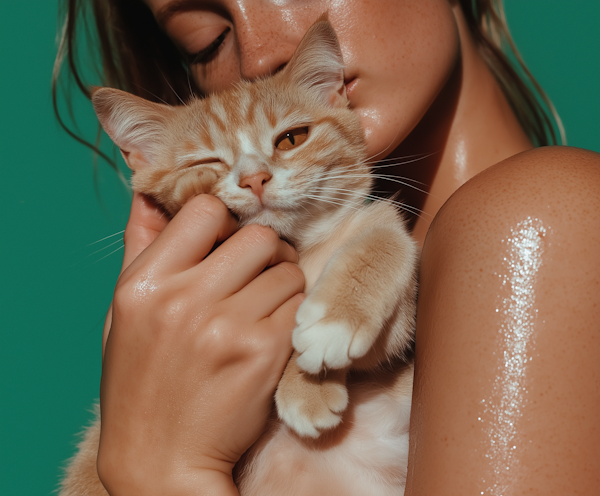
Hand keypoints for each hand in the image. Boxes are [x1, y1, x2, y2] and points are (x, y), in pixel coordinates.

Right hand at [97, 193, 304, 494]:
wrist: (161, 458)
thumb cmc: (139, 384)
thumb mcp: (124, 313)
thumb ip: (141, 248)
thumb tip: (150, 192)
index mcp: (145, 285)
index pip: (203, 210)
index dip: (222, 219)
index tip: (226, 239)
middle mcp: (186, 300)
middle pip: (258, 236)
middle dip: (265, 249)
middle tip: (260, 269)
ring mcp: (229, 326)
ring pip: (287, 270)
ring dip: (283, 281)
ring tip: (265, 304)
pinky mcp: (265, 352)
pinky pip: (300, 306)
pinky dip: (294, 312)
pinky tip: (274, 330)